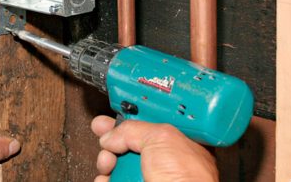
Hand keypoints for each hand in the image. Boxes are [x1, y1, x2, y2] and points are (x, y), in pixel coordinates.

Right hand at [91, 115, 217, 181]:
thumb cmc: (187, 178)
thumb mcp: (161, 137)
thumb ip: (134, 129)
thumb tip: (112, 135)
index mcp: (180, 143)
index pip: (151, 124)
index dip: (132, 118)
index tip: (115, 114)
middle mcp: (166, 162)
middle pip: (131, 143)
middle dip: (113, 139)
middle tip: (103, 134)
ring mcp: (150, 179)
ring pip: (119, 165)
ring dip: (107, 160)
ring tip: (108, 162)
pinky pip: (113, 181)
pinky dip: (104, 179)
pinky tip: (105, 178)